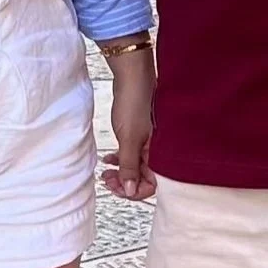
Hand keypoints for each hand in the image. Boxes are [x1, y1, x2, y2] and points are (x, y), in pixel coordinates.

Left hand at [101, 43, 155, 199]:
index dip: (134, 191)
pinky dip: (120, 160)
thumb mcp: (129, 139)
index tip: (117, 188)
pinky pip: (132, 155)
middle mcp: (158, 151)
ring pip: (136, 168)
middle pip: (143, 179)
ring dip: (121, 172)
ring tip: (106, 172)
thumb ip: (129, 167)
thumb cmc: (135, 103)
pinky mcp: (140, 135)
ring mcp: (149, 143)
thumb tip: (129, 190)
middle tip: (108, 181)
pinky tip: (109, 159)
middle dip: (125, 183)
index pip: (153, 186)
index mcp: (161, 154)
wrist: (133, 77)